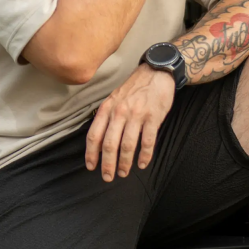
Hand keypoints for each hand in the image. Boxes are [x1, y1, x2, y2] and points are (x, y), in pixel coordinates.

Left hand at [85, 63, 174, 180]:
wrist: (157, 71)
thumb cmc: (134, 87)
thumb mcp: (115, 98)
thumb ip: (106, 117)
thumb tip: (99, 142)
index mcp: (108, 108)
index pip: (95, 135)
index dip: (91, 154)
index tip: (91, 167)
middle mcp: (120, 112)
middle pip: (110, 144)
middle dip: (108, 164)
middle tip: (108, 177)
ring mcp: (137, 114)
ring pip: (128, 145)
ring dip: (125, 163)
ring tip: (124, 172)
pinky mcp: (153, 117)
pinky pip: (148, 141)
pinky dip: (145, 155)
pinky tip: (142, 163)